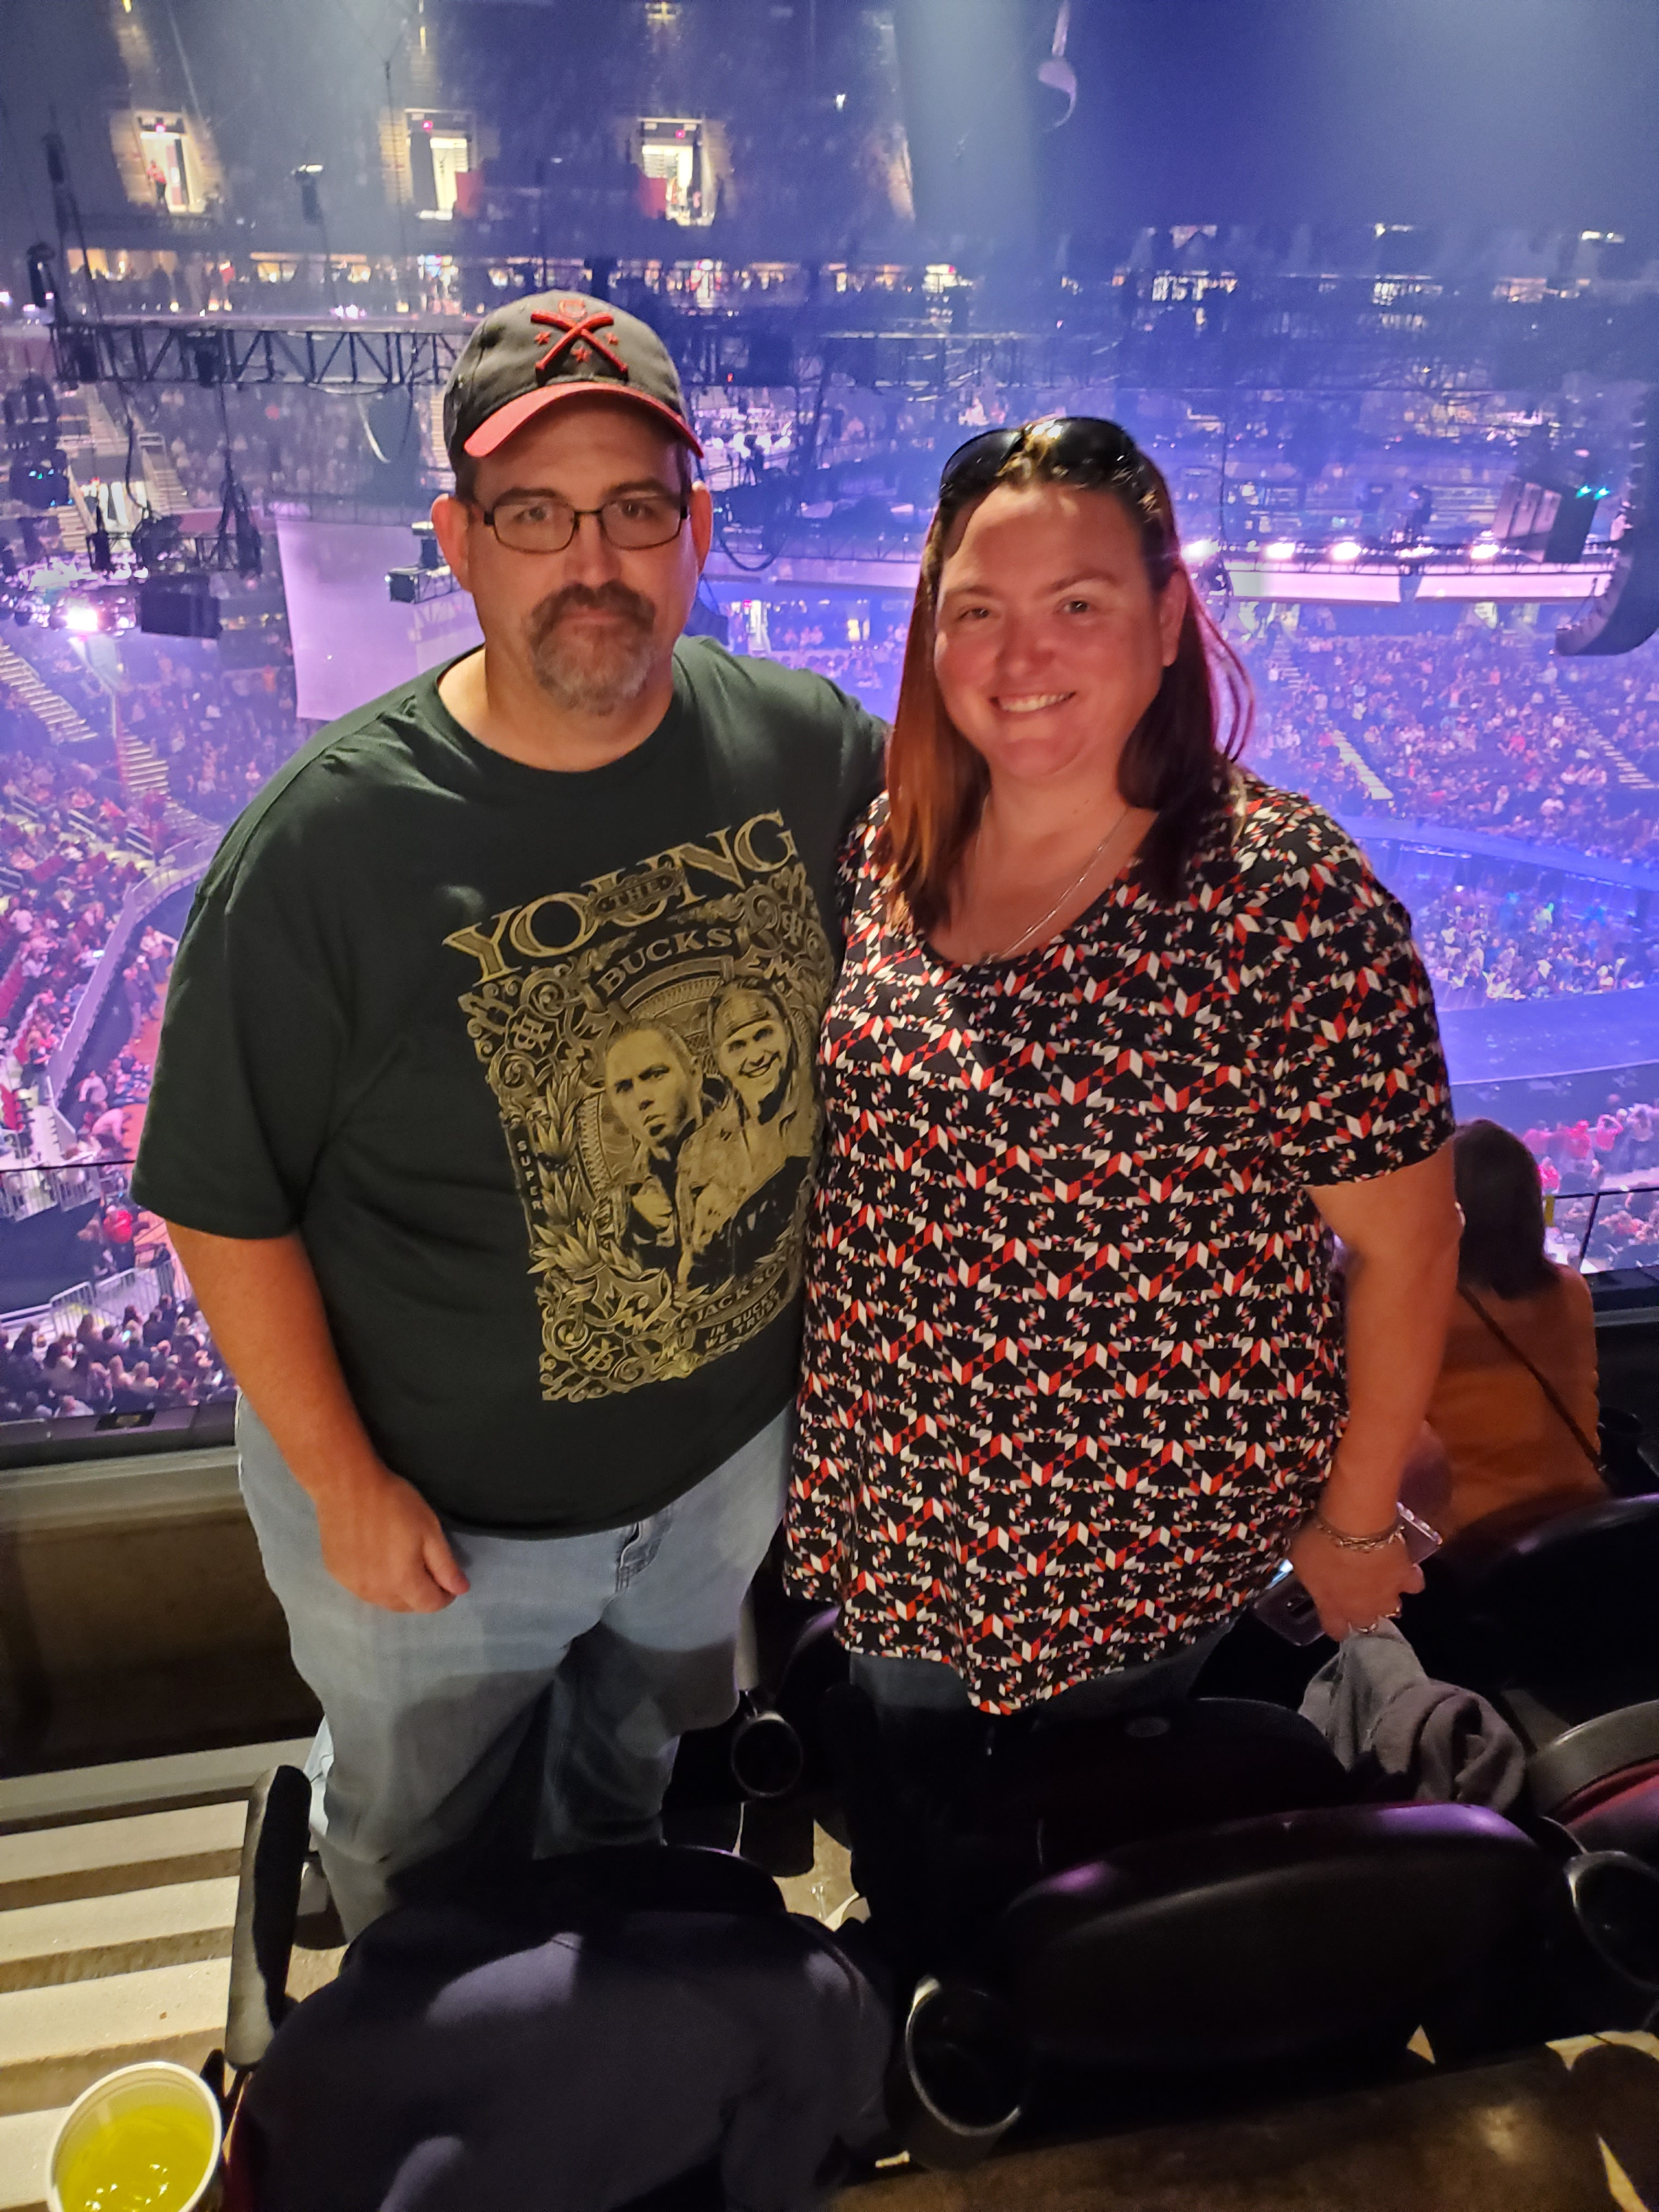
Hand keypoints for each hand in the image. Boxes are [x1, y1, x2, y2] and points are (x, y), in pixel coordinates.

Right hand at [312, 1465, 470, 1613]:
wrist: (347, 1487)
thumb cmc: (394, 1504)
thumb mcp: (430, 1530)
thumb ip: (445, 1566)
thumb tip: (461, 1590)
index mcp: (402, 1582)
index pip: (430, 1605)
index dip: (445, 1595)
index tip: (449, 1580)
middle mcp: (376, 1593)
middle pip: (406, 1606)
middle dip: (421, 1594)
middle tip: (426, 1569)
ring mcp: (353, 1586)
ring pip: (384, 1601)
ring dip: (398, 1591)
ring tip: (402, 1565)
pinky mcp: (338, 1574)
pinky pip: (364, 1589)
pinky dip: (376, 1583)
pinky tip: (376, 1561)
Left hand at [1286, 1518, 1423, 1641]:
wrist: (1356, 1524)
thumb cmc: (1320, 1542)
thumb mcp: (1300, 1560)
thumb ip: (1309, 1577)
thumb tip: (1312, 1578)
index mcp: (1333, 1608)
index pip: (1336, 1630)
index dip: (1336, 1624)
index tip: (1335, 1616)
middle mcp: (1363, 1609)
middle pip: (1366, 1623)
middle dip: (1363, 1612)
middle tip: (1358, 1594)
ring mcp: (1387, 1596)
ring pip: (1392, 1608)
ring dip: (1386, 1597)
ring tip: (1382, 1582)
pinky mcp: (1407, 1578)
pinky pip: (1413, 1584)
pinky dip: (1408, 1578)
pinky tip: (1402, 1567)